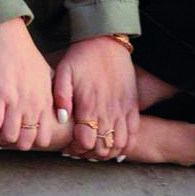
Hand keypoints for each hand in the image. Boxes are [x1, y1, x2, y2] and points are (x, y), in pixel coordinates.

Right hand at [0, 17, 60, 149]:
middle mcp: (34, 103)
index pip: (44, 138)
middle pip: (26, 142)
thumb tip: (61, 116)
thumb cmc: (24, 52)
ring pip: (10, 137)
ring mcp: (17, 100)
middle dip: (13, 143)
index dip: (31, 141)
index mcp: (45, 100)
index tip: (19, 135)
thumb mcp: (46, 74)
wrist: (7, 32)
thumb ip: (55, 96)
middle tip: (2, 136)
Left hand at [52, 37, 138, 160]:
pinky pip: (133, 133)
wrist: (106, 42)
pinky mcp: (132, 106)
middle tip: (80, 150)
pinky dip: (125, 143)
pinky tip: (114, 143)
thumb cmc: (81, 56)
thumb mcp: (64, 71)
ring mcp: (122, 109)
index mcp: (89, 105)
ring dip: (107, 152)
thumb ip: (61, 96)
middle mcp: (108, 111)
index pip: (85, 142)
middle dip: (90, 154)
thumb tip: (61, 118)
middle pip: (102, 148)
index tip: (68, 146)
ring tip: (95, 149)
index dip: (76, 149)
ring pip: (119, 144)